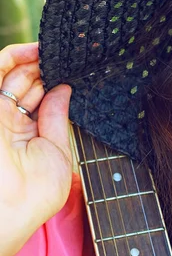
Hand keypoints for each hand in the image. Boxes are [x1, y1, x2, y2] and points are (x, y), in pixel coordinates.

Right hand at [0, 42, 72, 255]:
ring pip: (13, 76)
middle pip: (30, 87)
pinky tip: (33, 50)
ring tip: (56, 50)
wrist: (9, 206)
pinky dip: (13, 59)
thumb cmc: (36, 192)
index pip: (44, 104)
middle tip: (71, 56)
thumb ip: (57, 119)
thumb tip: (63, 90)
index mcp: (31, 138)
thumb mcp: (59, 152)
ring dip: (33, 60)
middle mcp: (13, 124)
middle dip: (49, 69)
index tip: (78, 72)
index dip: (59, 86)